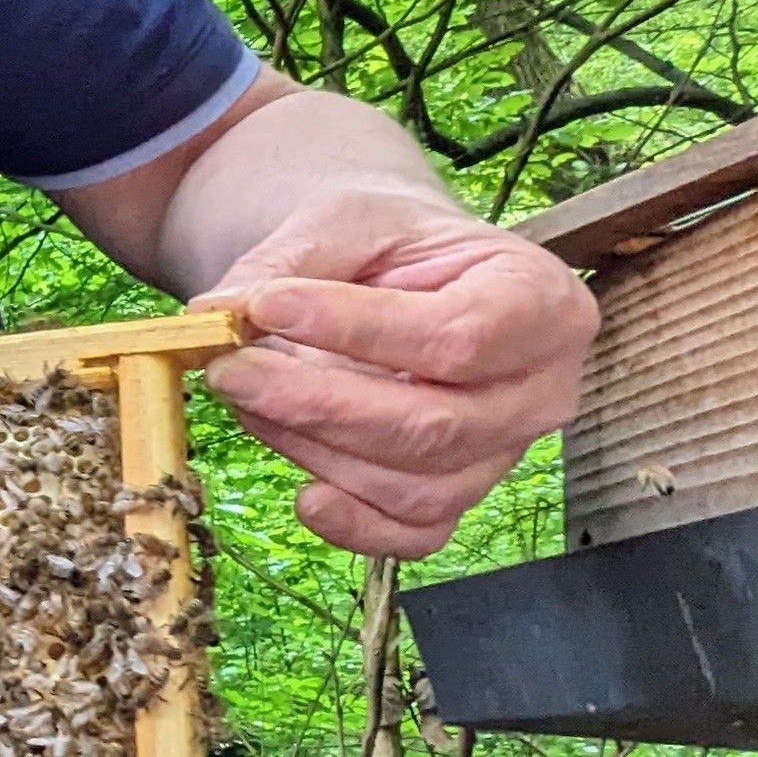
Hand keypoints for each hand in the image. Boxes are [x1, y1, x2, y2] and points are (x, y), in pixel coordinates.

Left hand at [200, 191, 596, 557]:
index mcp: (540, 301)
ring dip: (314, 449)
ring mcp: (504, 454)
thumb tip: (217, 312)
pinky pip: (414, 534)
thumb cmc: (388, 243)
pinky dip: (353, 525)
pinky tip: (303, 494)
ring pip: (414, 485)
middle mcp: (540, 389)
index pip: (457, 336)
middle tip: (230, 368)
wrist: (400, 276)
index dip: (357, 330)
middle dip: (316, 403)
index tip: (266, 307)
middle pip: (433, 424)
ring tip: (246, 397)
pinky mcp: (461, 499)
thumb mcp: (345, 222)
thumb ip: (288, 264)